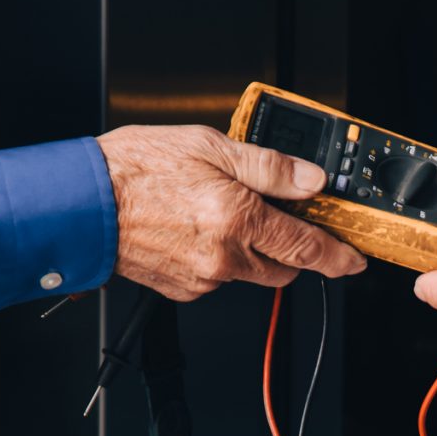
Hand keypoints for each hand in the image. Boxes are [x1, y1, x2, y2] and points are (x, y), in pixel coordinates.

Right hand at [97, 124, 365, 300]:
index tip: (354, 259)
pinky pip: (218, 277)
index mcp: (237, 220)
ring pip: (250, 272)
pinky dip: (220, 257)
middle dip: (291, 248)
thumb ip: (269, 167)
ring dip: (253, 250)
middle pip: (283, 267)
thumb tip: (311, 181)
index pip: (306, 248)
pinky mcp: (183, 289)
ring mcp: (202, 278)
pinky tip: (197, 227)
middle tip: (279, 215)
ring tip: (223, 211)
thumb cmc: (135, 168)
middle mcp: (223, 257)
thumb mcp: (210, 146)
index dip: (338, 255)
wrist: (82, 203)